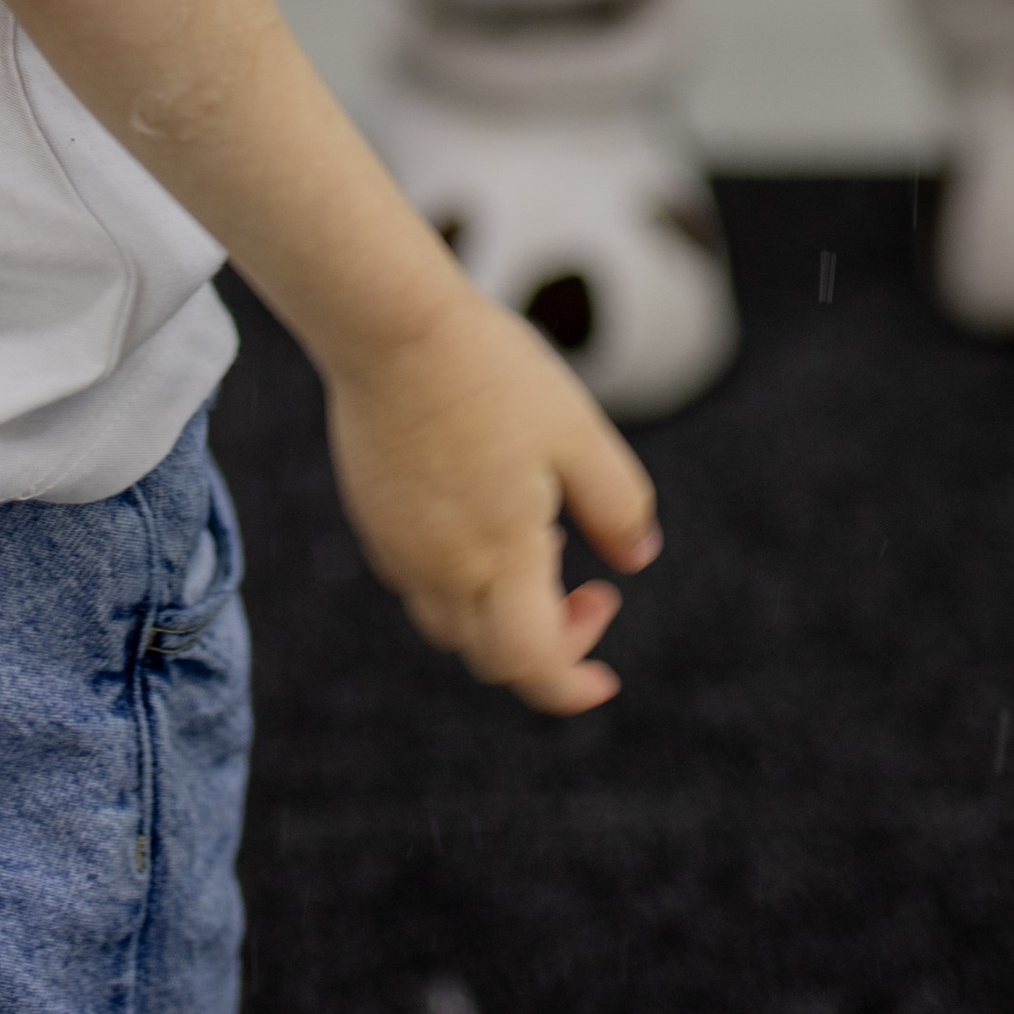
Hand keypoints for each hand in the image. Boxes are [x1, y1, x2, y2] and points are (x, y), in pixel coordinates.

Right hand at [324, 278, 660, 716]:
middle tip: (591, 591)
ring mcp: (398, 549)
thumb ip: (617, 505)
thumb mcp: (578, 432)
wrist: (389, 325)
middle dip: (551, 647)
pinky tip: (488, 514)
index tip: (607, 678)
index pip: (534, 668)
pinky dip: (465, 582)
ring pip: (453, 626)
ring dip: (505, 616)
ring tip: (541, 539)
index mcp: (501, 557)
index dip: (573, 688)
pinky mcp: (375, 520)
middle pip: (494, 659)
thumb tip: (638, 559)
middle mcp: (441, 570)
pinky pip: (421, 583)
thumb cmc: (492, 373)